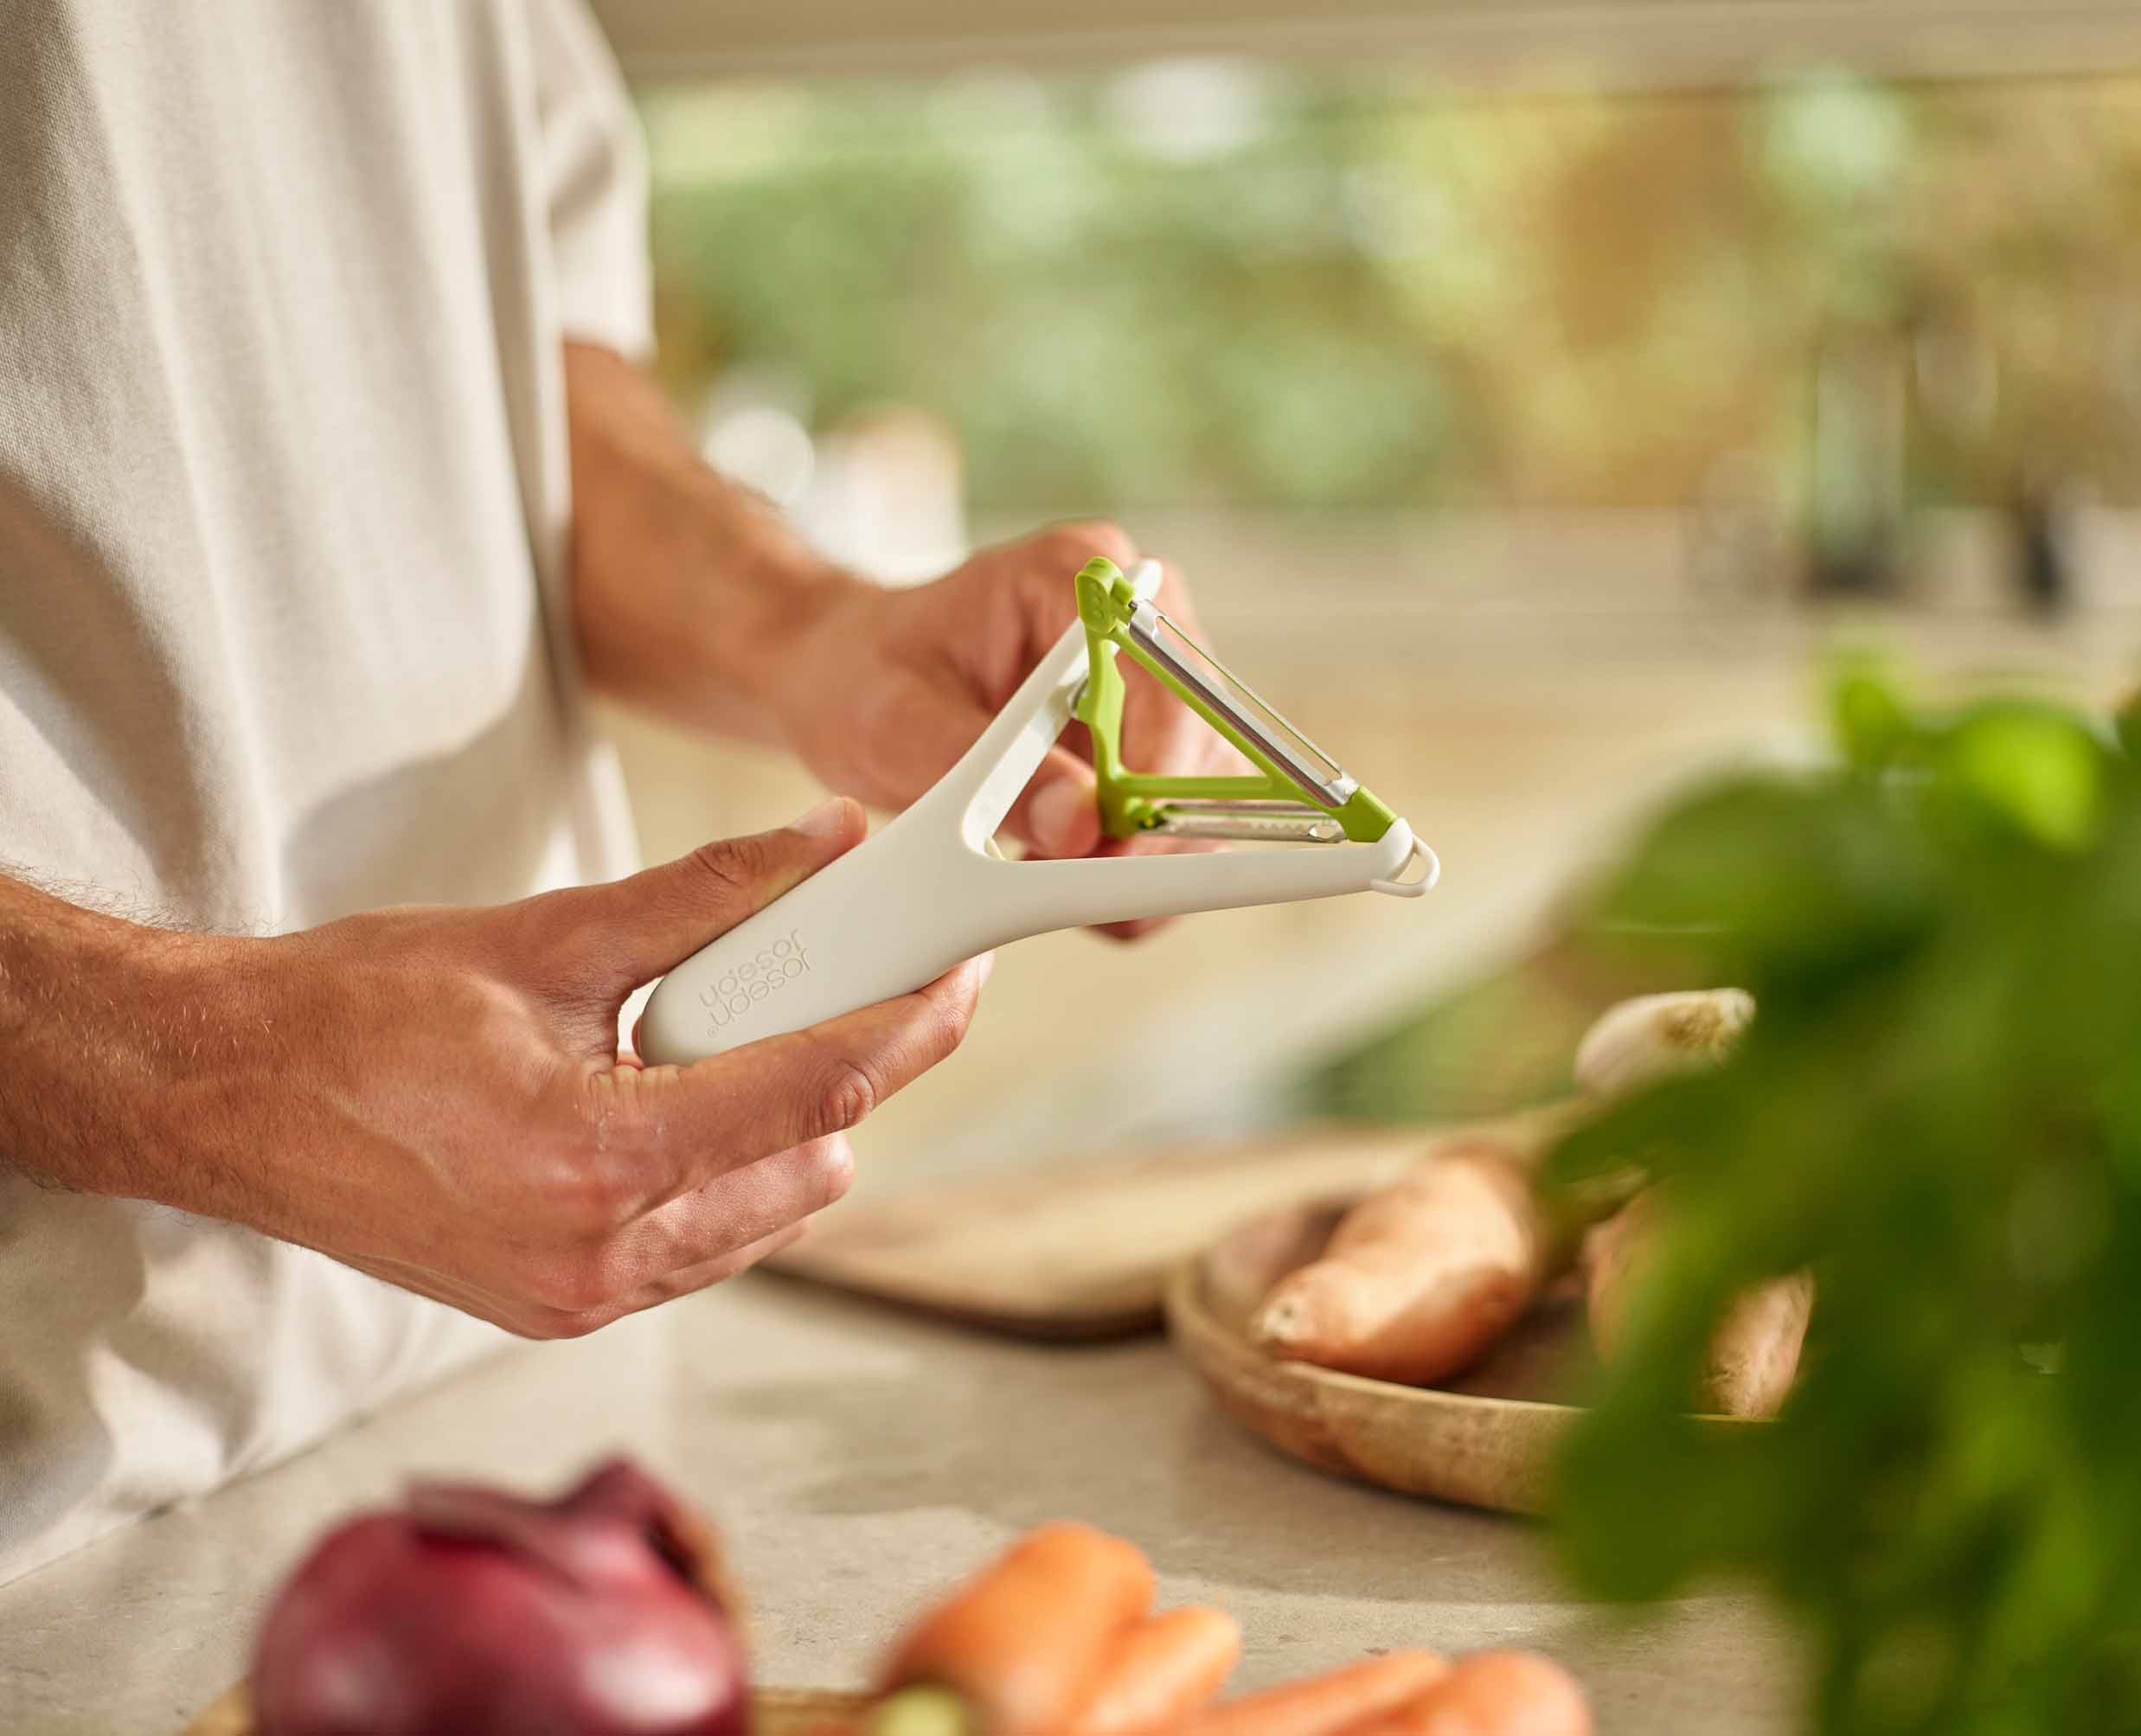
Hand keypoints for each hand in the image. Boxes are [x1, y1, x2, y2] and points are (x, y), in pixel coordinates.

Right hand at [11, 801, 980, 1337]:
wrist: (218, 1098)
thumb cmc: (351, 1013)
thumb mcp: (542, 938)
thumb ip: (703, 896)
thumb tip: (822, 844)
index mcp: (600, 1157)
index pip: (816, 1088)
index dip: (908, 1022)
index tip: (960, 971)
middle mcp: (602, 1254)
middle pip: (812, 1158)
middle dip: (845, 1066)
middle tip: (836, 978)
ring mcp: (581, 1298)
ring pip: (767, 1212)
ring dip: (784, 1123)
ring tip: (721, 1035)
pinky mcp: (560, 1308)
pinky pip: (703, 1245)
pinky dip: (723, 1171)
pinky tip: (674, 1100)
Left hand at [774, 522, 1243, 933]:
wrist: (845, 675)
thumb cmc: (864, 677)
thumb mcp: (901, 727)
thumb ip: (998, 775)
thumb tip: (1083, 825)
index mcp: (1079, 575)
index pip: (1167, 681)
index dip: (1154, 773)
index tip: (1107, 843)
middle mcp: (1137, 616)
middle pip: (1206, 740)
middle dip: (1147, 827)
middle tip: (1071, 880)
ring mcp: (1153, 677)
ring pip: (1207, 790)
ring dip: (1142, 853)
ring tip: (1053, 878)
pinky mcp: (1152, 733)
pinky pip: (1182, 815)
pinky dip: (1134, 866)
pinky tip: (1067, 873)